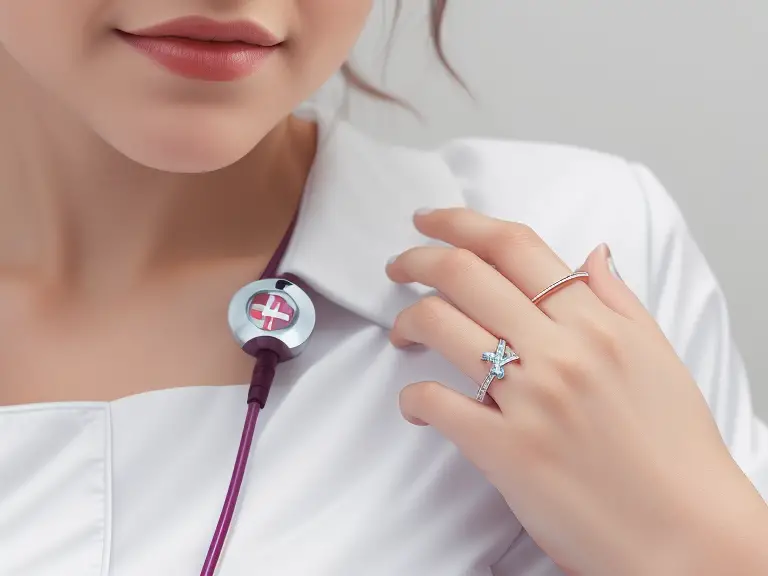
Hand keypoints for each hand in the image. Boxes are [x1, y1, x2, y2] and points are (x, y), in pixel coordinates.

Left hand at [387, 208, 767, 575]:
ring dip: (407, 320)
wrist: (688, 534)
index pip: (514, 245)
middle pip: (464, 273)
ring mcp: (529, 399)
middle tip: (399, 266)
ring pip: (440, 324)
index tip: (430, 221)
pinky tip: (418, 404)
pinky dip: (413, 397)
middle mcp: (560, 350)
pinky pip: (436, 401)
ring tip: (404, 332)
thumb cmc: (675, 450)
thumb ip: (619, 299)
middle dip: (417, 259)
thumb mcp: (658, 358)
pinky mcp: (504, 450)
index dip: (460, 222)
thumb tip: (593, 253)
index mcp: (596, 323)